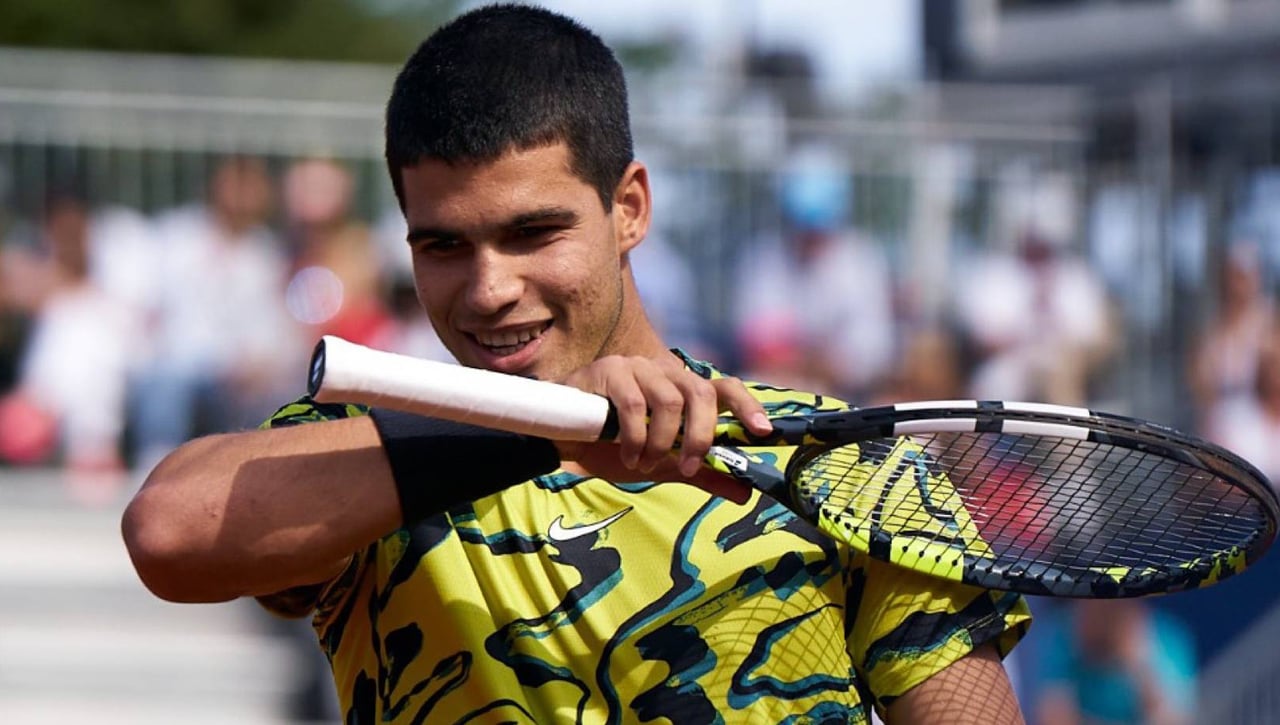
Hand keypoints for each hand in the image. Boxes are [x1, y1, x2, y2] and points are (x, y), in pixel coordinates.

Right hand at [554, 353, 772, 500]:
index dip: (747, 406)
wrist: (564, 441)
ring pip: (669, 400)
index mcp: (683, 390)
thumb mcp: (666, 465)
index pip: (724, 387)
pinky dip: (636, 437)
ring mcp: (637, 368)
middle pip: (701, 392)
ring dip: (662, 441)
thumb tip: (745, 494)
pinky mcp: (610, 370)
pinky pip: (634, 404)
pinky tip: (629, 456)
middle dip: (701, 434)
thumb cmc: (615, 446)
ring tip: (647, 464)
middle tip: (690, 466)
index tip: (763, 431)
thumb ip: (704, 474)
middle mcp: (665, 372)